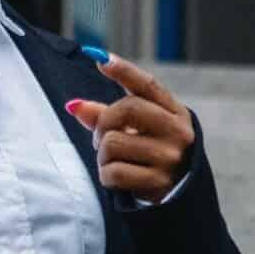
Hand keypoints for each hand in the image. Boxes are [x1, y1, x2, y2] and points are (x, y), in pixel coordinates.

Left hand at [64, 54, 195, 199]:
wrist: (180, 196)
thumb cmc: (152, 155)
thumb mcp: (138, 131)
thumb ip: (107, 116)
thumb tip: (74, 106)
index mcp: (175, 112)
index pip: (148, 85)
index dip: (124, 70)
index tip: (100, 57)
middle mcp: (177, 131)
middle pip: (127, 109)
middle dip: (103, 123)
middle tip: (101, 139)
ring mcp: (170, 157)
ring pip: (113, 143)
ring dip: (103, 155)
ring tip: (114, 162)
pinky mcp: (159, 181)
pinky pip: (114, 172)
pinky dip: (106, 176)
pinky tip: (117, 179)